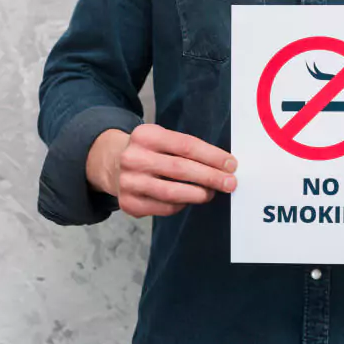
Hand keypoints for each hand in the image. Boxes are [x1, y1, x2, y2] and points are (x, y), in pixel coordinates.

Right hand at [86, 124, 237, 218]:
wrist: (112, 164)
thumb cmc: (149, 152)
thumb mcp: (161, 139)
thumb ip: (187, 149)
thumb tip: (222, 166)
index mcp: (145, 135)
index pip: (186, 145)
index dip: (212, 156)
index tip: (231, 164)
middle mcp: (133, 158)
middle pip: (181, 169)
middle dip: (210, 177)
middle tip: (230, 183)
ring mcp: (129, 182)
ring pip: (172, 192)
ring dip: (198, 194)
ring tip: (211, 193)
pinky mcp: (129, 203)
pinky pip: (164, 208)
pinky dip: (182, 205)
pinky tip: (189, 199)